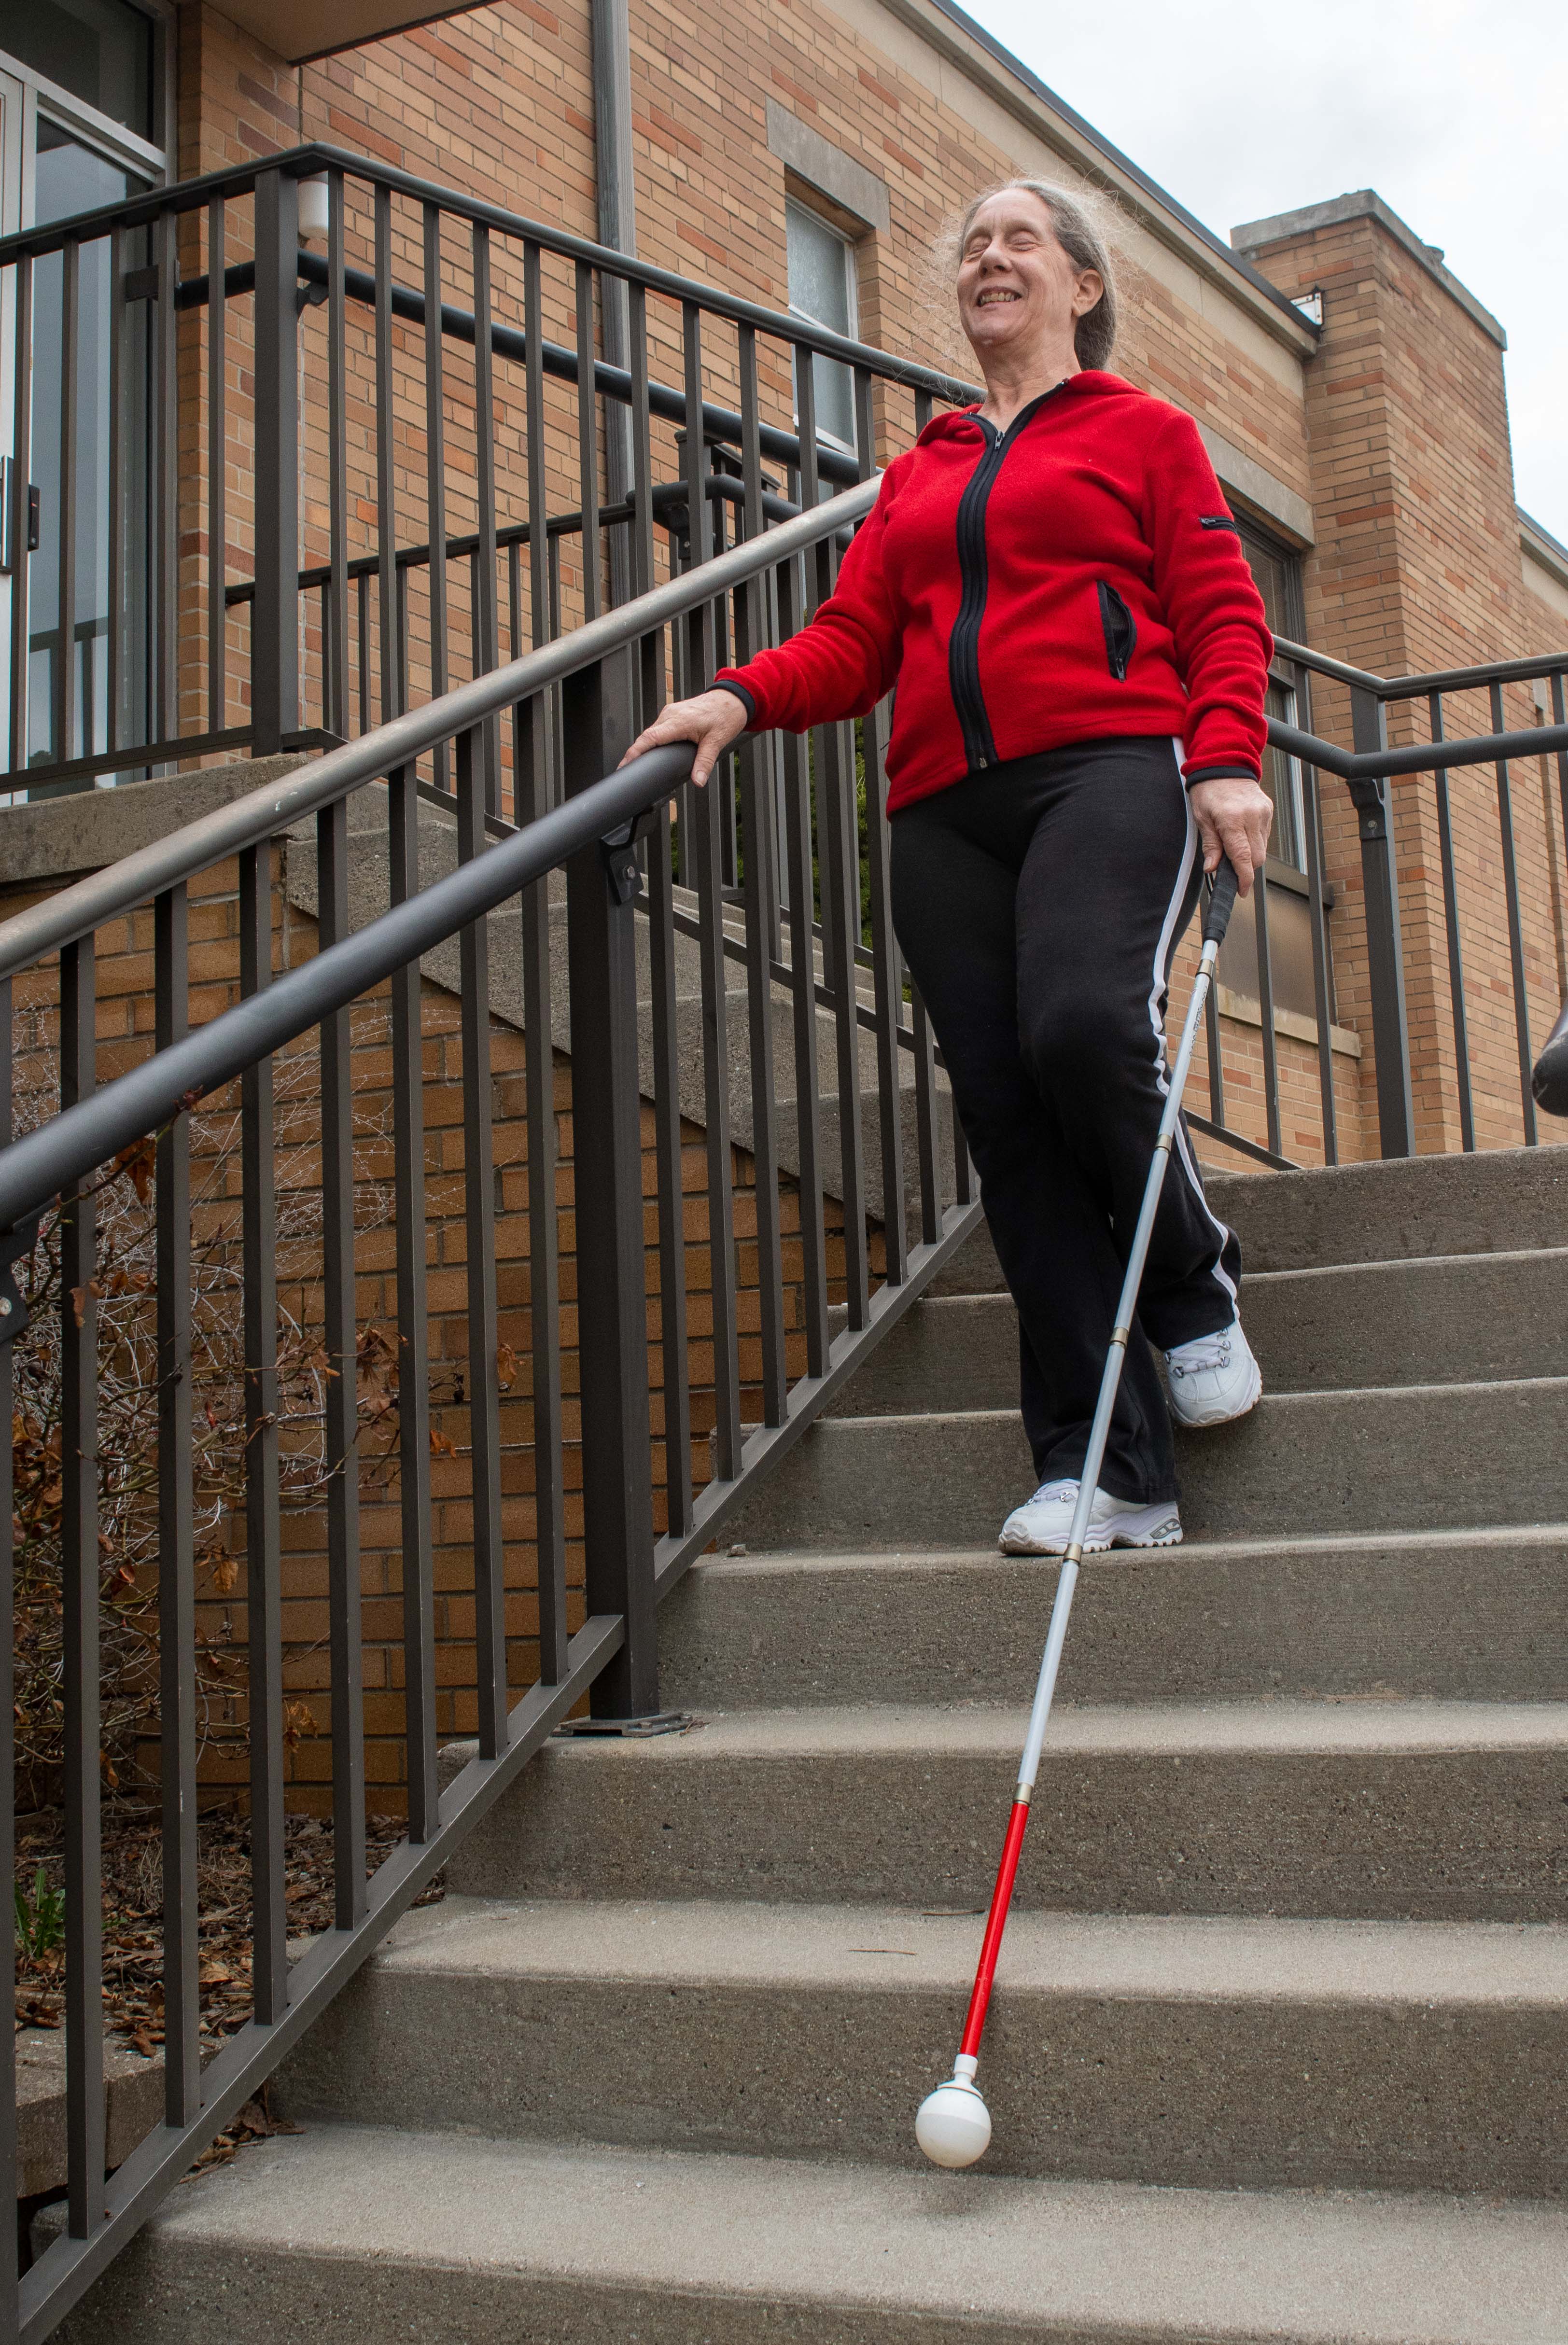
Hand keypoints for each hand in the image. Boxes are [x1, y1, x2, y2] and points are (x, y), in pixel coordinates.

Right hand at [619, 688, 748, 787]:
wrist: (732, 698)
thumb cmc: (725, 715)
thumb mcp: (717, 742)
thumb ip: (705, 763)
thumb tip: (698, 781)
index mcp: (678, 721)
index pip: (650, 738)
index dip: (634, 752)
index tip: (624, 764)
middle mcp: (670, 715)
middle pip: (646, 736)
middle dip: (635, 753)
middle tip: (627, 770)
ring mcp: (669, 713)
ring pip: (651, 732)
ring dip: (644, 746)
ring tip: (637, 763)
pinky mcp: (672, 714)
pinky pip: (657, 728)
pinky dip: (653, 740)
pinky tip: (653, 750)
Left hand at [1187, 776, 1272, 895]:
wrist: (1224, 763)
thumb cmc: (1208, 789)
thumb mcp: (1201, 818)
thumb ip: (1210, 845)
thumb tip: (1212, 868)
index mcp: (1231, 819)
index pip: (1243, 857)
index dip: (1244, 879)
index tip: (1242, 891)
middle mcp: (1251, 816)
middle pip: (1256, 857)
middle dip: (1245, 868)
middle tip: (1231, 868)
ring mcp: (1263, 813)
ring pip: (1262, 848)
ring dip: (1250, 855)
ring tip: (1234, 845)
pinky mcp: (1268, 810)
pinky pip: (1264, 835)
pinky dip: (1254, 842)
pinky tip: (1242, 834)